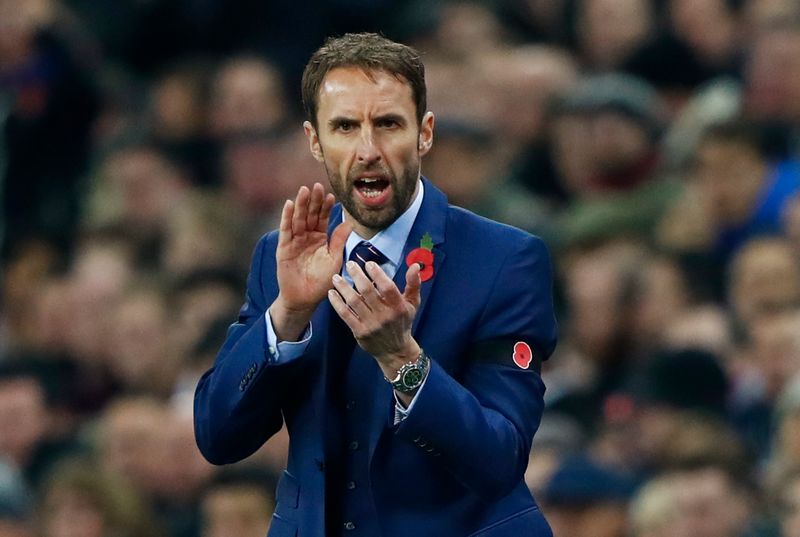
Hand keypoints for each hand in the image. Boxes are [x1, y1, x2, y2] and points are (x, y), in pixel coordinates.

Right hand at [271, 183, 350, 340]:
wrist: (305, 298)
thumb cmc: (322, 281)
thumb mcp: (334, 260)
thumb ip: (339, 241)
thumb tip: (350, 222)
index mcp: (320, 238)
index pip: (323, 218)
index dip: (326, 207)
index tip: (331, 195)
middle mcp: (307, 236)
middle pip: (310, 214)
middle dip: (313, 200)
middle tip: (317, 186)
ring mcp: (295, 240)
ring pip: (298, 219)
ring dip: (301, 204)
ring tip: (304, 190)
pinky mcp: (284, 247)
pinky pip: (286, 230)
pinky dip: (287, 217)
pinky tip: (289, 204)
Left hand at [328, 260, 422, 377]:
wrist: (395, 351)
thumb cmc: (403, 322)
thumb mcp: (413, 304)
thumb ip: (414, 284)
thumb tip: (415, 266)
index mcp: (399, 307)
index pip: (387, 287)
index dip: (377, 274)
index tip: (369, 264)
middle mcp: (385, 315)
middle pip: (368, 292)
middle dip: (357, 276)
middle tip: (350, 264)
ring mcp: (371, 324)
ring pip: (354, 302)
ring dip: (343, 288)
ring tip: (336, 277)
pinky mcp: (360, 332)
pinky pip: (346, 315)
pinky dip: (337, 303)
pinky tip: (332, 293)